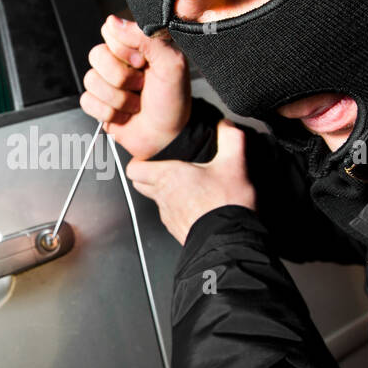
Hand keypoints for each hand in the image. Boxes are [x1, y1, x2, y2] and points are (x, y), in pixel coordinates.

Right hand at [80, 14, 190, 159]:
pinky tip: (124, 115)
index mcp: (136, 46)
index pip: (110, 32)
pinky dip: (109, 113)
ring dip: (119, 99)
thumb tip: (113, 21)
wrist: (168, 138)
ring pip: (91, 80)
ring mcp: (106, 83)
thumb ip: (147, 37)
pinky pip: (87, 101)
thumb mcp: (172, 64)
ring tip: (136, 104)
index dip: (125, 50)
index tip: (144, 63)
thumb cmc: (174, 102)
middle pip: (97, 55)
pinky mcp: (98, 103)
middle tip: (142, 86)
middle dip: (122, 78)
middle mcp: (119, 61)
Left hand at [126, 120, 255, 244]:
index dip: (140, 161)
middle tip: (168, 168)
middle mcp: (162, 196)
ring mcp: (168, 216)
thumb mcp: (234, 164)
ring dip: (165, 193)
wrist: (231, 242)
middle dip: (149, 176)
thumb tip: (226, 125)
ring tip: (186, 186)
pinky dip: (178, 209)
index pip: (134, 168)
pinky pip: (170, 216)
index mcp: (168, 176)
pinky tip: (196, 205)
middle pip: (140, 184)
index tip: (152, 156)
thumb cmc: (226, 204)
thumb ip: (231, 139)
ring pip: (155, 200)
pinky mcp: (177, 230)